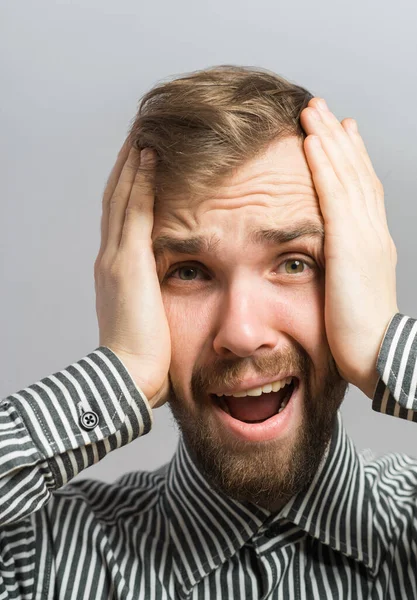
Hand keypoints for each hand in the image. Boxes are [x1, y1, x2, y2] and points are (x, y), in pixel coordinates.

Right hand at [94, 141, 170, 408]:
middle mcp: (112, 257)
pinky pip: (133, 211)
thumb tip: (185, 286)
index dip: (133, 186)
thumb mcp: (154, 318)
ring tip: (145, 133)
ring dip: (133, 163)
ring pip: (122, 197)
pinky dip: (140, 181)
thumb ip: (161, 295)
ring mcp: (116, 258)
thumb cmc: (147, 356)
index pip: (124, 217)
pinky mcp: (127, 262)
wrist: (129, 378)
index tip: (146, 161)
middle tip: (142, 134)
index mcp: (119, 270)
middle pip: (118, 198)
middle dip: (130, 165)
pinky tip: (150, 155)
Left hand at [300, 98, 398, 397]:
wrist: (375, 354)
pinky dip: (324, 166)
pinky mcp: (349, 244)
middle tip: (322, 109)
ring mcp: (364, 234)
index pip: (361, 190)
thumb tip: (325, 258)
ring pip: (346, 175)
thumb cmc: (357, 332)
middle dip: (338, 138)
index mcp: (371, 242)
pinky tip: (310, 142)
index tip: (338, 134)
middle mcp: (372, 231)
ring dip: (328, 140)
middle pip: (356, 173)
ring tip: (312, 111)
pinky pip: (334, 195)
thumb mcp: (348, 290)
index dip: (350, 159)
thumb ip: (339, 267)